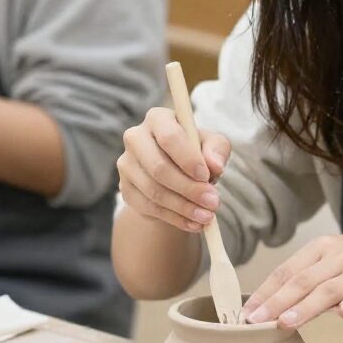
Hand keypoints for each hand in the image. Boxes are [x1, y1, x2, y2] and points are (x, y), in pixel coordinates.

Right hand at [117, 106, 230, 232]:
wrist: (176, 175)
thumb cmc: (196, 152)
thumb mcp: (213, 145)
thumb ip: (217, 149)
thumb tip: (214, 165)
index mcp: (158, 119)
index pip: (169, 136)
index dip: (188, 158)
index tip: (207, 176)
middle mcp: (135, 138)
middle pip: (159, 167)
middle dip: (189, 188)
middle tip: (213, 202)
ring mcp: (126, 164)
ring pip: (154, 191)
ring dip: (184, 207)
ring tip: (207, 216)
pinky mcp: (125, 188)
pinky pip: (149, 207)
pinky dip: (174, 218)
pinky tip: (193, 223)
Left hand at [242, 232, 342, 329]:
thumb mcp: (336, 262)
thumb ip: (310, 281)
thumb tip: (278, 307)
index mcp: (322, 248)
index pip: (286, 271)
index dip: (264, 292)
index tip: (245, 312)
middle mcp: (338, 256)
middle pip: (300, 281)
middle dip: (274, 302)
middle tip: (253, 322)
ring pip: (326, 290)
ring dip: (303, 307)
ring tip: (282, 324)